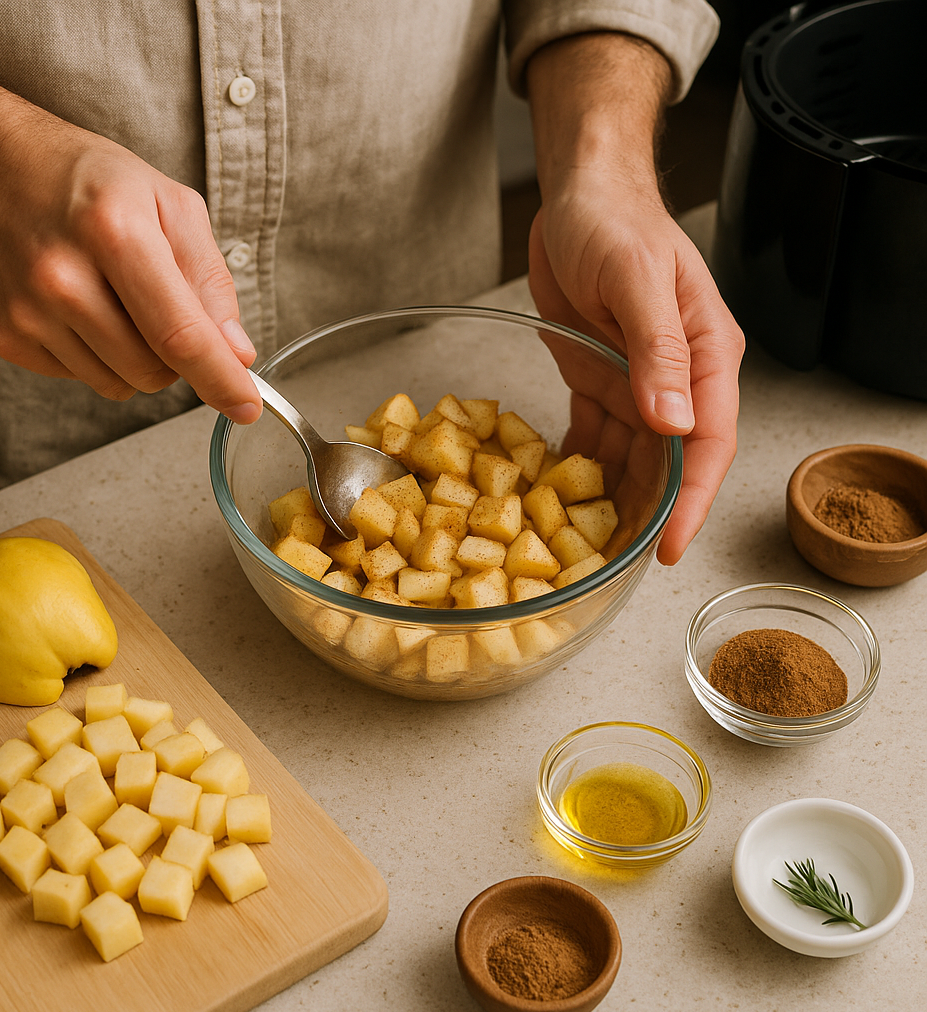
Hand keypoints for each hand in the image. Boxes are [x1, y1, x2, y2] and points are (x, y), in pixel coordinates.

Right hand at [0, 39, 261, 421]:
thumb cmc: (82, 178)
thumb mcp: (168, 204)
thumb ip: (211, 281)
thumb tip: (236, 352)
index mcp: (114, 232)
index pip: (181, 335)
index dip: (221, 380)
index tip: (246, 407)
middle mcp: (63, 278)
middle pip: (154, 370)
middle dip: (175, 356)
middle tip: (157, 304)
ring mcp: (26, 312)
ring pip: (120, 384)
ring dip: (135, 358)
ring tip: (111, 296)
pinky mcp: (4, 336)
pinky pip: (80, 378)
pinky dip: (95, 354)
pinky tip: (77, 306)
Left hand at [528, 178, 743, 564]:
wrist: (578, 193)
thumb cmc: (615, 220)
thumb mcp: (636, 278)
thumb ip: (657, 349)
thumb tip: (675, 423)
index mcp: (703, 354)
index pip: (709, 440)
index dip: (692, 498)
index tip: (670, 546)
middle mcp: (674, 378)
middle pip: (669, 461)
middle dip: (648, 511)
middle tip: (617, 560)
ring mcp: (635, 381)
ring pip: (629, 456)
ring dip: (610, 497)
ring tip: (585, 543)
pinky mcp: (596, 378)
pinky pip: (592, 434)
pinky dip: (578, 465)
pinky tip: (559, 494)